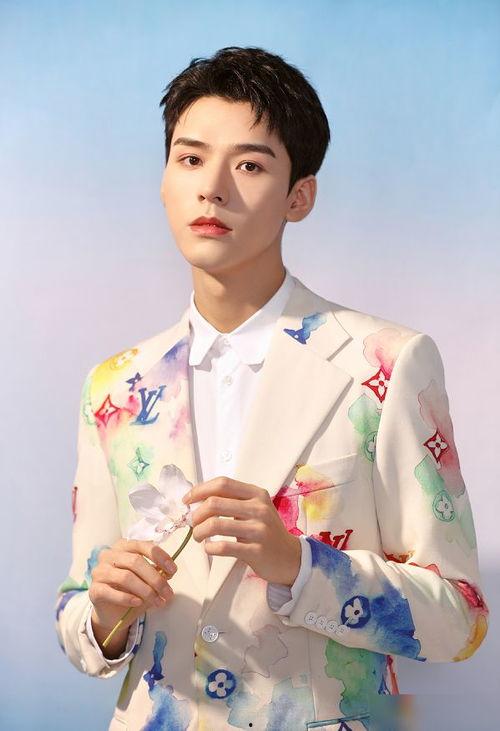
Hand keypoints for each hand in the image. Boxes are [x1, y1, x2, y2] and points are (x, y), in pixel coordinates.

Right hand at [89, 538, 177, 631]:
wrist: (114, 612)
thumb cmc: (133, 590)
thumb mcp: (148, 579)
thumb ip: (157, 572)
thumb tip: (169, 572)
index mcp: (124, 546)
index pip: (143, 545)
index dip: (160, 556)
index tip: (173, 570)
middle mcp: (109, 555)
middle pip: (135, 561)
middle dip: (155, 578)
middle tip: (168, 592)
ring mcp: (99, 571)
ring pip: (125, 577)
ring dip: (145, 590)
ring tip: (157, 601)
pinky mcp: (94, 589)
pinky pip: (111, 592)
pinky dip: (127, 598)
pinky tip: (138, 603)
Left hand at [183, 477, 301, 585]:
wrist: (290, 557)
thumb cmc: (266, 531)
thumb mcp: (255, 509)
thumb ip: (232, 501)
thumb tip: (197, 499)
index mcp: (256, 494)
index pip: (223, 484)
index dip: (200, 490)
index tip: (187, 500)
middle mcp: (259, 508)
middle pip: (215, 503)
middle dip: (196, 514)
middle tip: (192, 523)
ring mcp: (258, 530)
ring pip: (216, 525)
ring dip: (199, 531)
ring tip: (197, 536)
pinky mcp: (256, 550)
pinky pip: (223, 546)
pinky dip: (210, 547)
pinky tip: (209, 548)